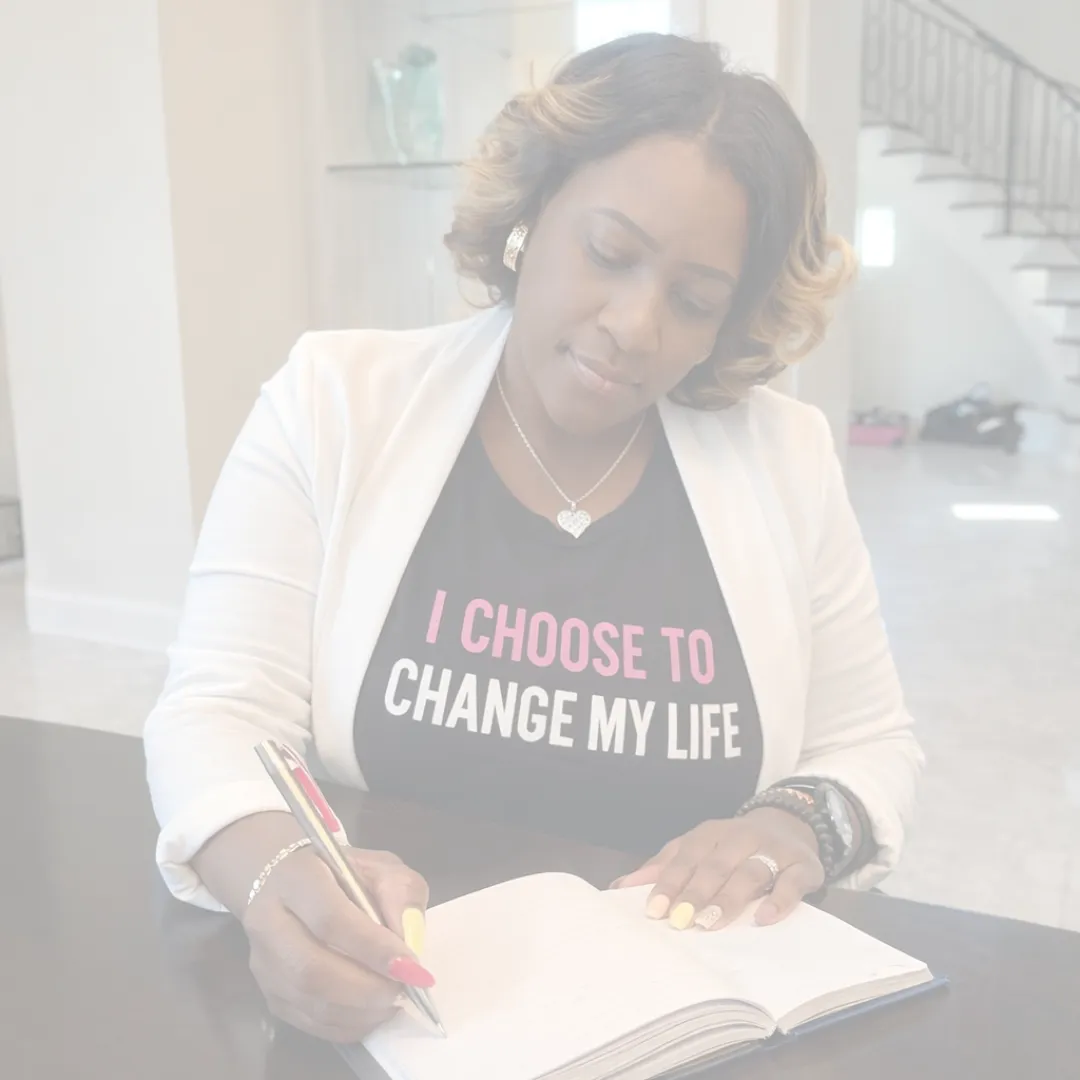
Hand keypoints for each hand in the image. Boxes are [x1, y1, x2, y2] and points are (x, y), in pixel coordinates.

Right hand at [241, 846, 431, 1042]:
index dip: (372, 947)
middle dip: (365, 988)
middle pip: (311, 968)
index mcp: (297, 878)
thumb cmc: (341, 873)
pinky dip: (345, 1025)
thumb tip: (408, 944)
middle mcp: (268, 921)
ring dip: (358, 1011)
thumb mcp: (380, 867)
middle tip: (402, 990)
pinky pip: (306, 1021)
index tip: (409, 965)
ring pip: (307, 1000)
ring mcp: (263, 962)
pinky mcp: (268, 992)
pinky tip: (371, 1013)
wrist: (285, 883)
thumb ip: (400, 894)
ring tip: (392, 1002)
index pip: (330, 918)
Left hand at [611, 809, 823, 929]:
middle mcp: (741, 836)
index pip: (686, 855)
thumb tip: (619, 886)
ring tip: (711, 922)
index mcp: (712, 832)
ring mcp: (774, 849)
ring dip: (729, 897)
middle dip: (696, 892)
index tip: (654, 910)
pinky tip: (762, 919)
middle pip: (716, 863)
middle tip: (681, 921)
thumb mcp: (698, 849)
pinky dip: (778, 900)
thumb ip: (664, 867)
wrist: (790, 826)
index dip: (669, 882)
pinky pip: (791, 882)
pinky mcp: (803, 866)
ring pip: (750, 871)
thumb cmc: (733, 847)